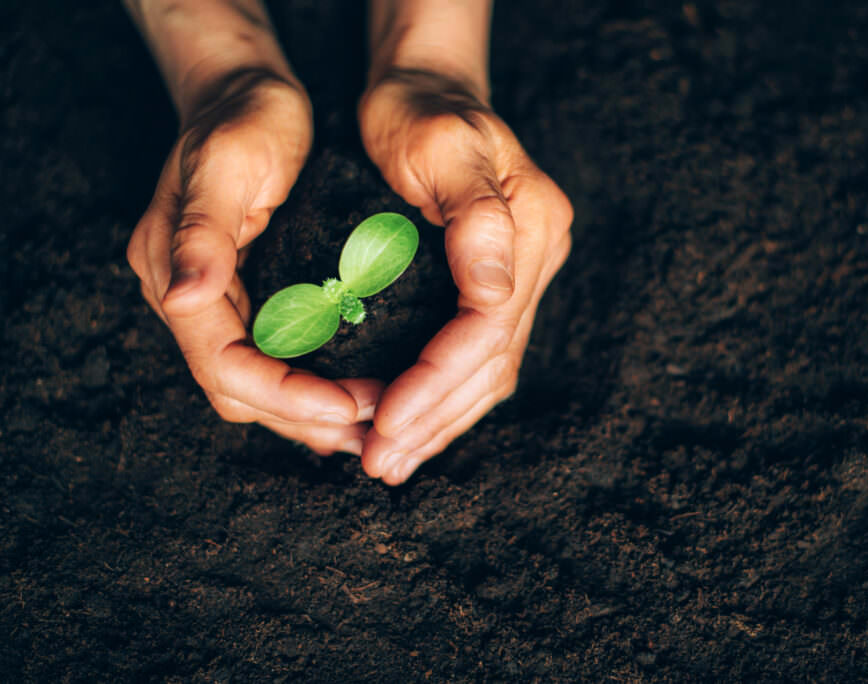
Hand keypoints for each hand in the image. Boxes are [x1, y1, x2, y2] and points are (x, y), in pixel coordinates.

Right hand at [127, 70, 381, 454]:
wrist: (247, 92)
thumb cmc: (242, 118)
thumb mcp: (226, 164)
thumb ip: (203, 233)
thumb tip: (186, 298)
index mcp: (175, 276)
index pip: (227, 367)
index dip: (288, 396)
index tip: (350, 405)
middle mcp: (191, 299)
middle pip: (244, 391)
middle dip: (308, 417)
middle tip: (377, 426)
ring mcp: (217, 301)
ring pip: (260, 386)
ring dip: (314, 414)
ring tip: (376, 423)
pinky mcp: (248, 297)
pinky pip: (277, 360)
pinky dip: (315, 386)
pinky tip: (358, 393)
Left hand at [358, 69, 572, 484]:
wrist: (424, 88)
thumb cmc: (419, 108)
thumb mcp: (442, 144)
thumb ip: (477, 220)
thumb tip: (495, 301)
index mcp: (531, 226)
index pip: (489, 327)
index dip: (437, 380)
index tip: (383, 420)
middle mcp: (536, 259)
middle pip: (493, 362)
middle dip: (434, 417)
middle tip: (380, 461)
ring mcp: (523, 275)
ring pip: (491, 371)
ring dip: (441, 422)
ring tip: (391, 462)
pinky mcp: (498, 285)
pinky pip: (479, 358)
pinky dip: (445, 398)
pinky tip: (413, 427)